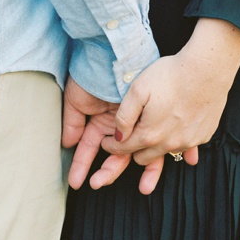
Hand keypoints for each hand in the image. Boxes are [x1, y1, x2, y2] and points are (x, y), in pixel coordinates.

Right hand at [62, 78, 163, 193]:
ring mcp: (138, 120)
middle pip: (116, 154)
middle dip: (107, 171)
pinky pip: (165, 134)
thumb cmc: (92, 73)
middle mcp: (121, 124)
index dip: (81, 165)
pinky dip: (170, 148)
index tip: (76, 182)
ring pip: (142, 150)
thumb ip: (72, 123)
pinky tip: (168, 161)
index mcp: (101, 121)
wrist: (114, 52)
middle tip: (98, 184)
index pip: (90, 148)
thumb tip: (69, 145)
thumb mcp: (76, 100)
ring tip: (144, 187)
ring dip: (144, 169)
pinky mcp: (156, 115)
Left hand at [104, 18, 239, 179]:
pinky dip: (177, 141)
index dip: (111, 146)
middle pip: (142, 158)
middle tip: (130, 135)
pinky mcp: (204, 136)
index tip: (107, 140)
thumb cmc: (171, 74)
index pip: (122, 150)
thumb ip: (123, 117)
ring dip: (155, 146)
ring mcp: (188, 142)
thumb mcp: (137, 90)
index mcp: (149, 135)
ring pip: (163, 153)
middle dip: (132, 150)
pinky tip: (176, 126)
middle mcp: (169, 144)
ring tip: (154, 128)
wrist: (208, 67)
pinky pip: (185, 147)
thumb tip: (118, 136)